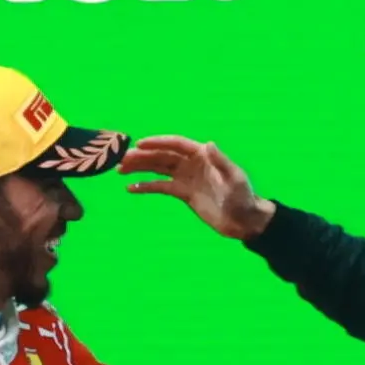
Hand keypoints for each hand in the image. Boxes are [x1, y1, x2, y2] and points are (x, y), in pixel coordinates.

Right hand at [122, 136, 275, 239]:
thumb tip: (208, 144)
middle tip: (121, 159)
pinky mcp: (184, 193)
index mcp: (203, 155)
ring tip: (120, 170)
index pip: (176, 144)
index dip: (158, 142)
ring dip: (140, 168)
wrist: (244, 221)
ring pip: (158, 169)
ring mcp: (186, 178)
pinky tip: (131, 188)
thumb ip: (221, 162)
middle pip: (163, 155)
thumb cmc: (243, 197)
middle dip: (142, 156)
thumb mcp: (234, 179)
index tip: (139, 144)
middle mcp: (192, 163)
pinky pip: (161, 187)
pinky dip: (146, 186)